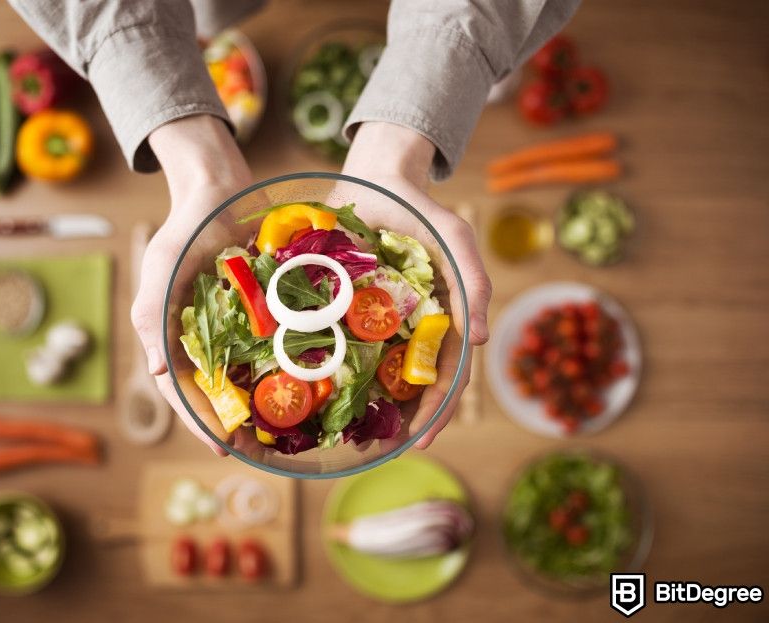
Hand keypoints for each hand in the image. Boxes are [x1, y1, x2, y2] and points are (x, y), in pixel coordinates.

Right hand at [131, 115, 251, 454]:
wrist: (220, 187)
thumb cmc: (187, 226)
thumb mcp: (163, 266)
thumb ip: (154, 316)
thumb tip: (154, 370)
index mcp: (170, 334)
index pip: (182, 390)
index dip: (201, 422)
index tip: (224, 448)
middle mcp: (201, 336)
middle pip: (216, 393)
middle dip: (235, 424)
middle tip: (261, 452)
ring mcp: (232, 326)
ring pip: (245, 377)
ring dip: (260, 406)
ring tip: (283, 435)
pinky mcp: (259, 312)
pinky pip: (271, 348)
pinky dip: (282, 370)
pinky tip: (304, 388)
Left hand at [342, 121, 491, 448]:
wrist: (377, 177)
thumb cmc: (423, 211)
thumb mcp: (456, 239)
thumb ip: (474, 282)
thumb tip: (481, 341)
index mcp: (440, 321)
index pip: (445, 376)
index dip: (436, 411)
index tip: (421, 441)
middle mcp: (407, 328)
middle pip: (408, 383)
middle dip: (401, 420)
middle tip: (384, 449)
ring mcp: (374, 321)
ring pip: (372, 371)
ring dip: (366, 404)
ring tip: (349, 435)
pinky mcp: (341, 308)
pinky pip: (335, 343)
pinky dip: (331, 368)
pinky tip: (315, 391)